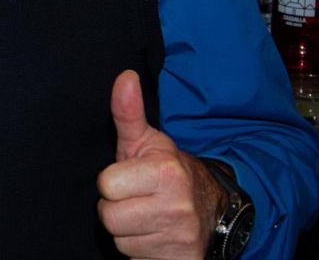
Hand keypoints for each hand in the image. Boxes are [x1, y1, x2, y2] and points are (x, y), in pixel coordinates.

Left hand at [97, 70, 226, 259]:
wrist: (212, 208)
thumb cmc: (167, 171)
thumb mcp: (147, 141)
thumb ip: (128, 112)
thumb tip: (124, 76)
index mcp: (165, 174)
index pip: (106, 185)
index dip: (113, 182)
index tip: (130, 179)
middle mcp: (176, 208)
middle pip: (109, 217)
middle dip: (117, 208)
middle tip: (136, 199)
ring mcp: (180, 239)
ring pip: (121, 242)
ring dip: (128, 232)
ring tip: (146, 217)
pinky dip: (141, 252)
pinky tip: (154, 236)